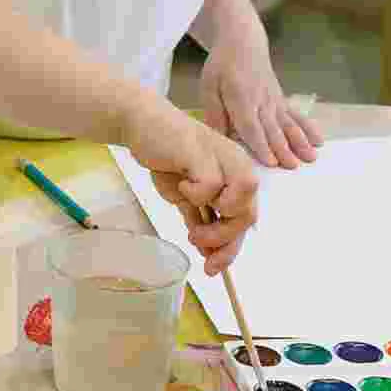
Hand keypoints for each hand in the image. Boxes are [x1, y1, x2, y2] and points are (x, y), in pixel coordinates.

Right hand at [123, 97, 259, 274]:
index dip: (232, 247)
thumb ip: (200, 218)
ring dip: (218, 225)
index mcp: (237, 174)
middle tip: (198, 245)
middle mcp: (237, 164)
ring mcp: (222, 157)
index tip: (213, 267)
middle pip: (248, 215)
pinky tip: (181, 187)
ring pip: (239, 202)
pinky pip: (211, 186)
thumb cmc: (165, 155)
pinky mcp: (203, 152)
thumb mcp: (185, 195)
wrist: (142, 122)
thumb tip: (209, 254)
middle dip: (224, 240)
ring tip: (194, 228)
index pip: (246, 218)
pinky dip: (197, 196)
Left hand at [199, 34, 323, 169]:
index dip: (260, 144)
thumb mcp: (209, 86)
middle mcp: (261, 101)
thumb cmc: (222, 66)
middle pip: (272, 128)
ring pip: (289, 124)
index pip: (251, 125)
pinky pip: (297, 115)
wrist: (243, 43)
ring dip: (300, 141)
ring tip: (310, 157)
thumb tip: (220, 139)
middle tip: (292, 166)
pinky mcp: (282, 100)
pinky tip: (318, 141)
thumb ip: (215, 113)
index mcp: (240, 98)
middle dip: (283, 149)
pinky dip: (309, 128)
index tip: (270, 162)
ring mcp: (275, 101)